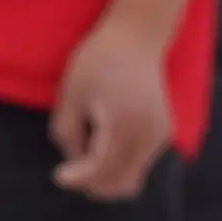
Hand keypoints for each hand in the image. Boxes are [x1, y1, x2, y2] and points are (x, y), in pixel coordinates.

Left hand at [49, 2, 178, 198]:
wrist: (137, 36)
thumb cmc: (97, 60)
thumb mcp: (71, 94)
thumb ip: (67, 133)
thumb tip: (76, 168)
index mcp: (124, 122)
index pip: (101, 169)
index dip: (77, 179)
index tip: (58, 175)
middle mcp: (148, 133)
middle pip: (120, 183)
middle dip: (92, 182)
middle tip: (72, 166)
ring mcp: (160, 135)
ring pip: (131, 179)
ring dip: (106, 175)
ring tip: (89, 143)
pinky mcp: (163, 134)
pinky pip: (138, 165)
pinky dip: (118, 164)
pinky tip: (104, 138)